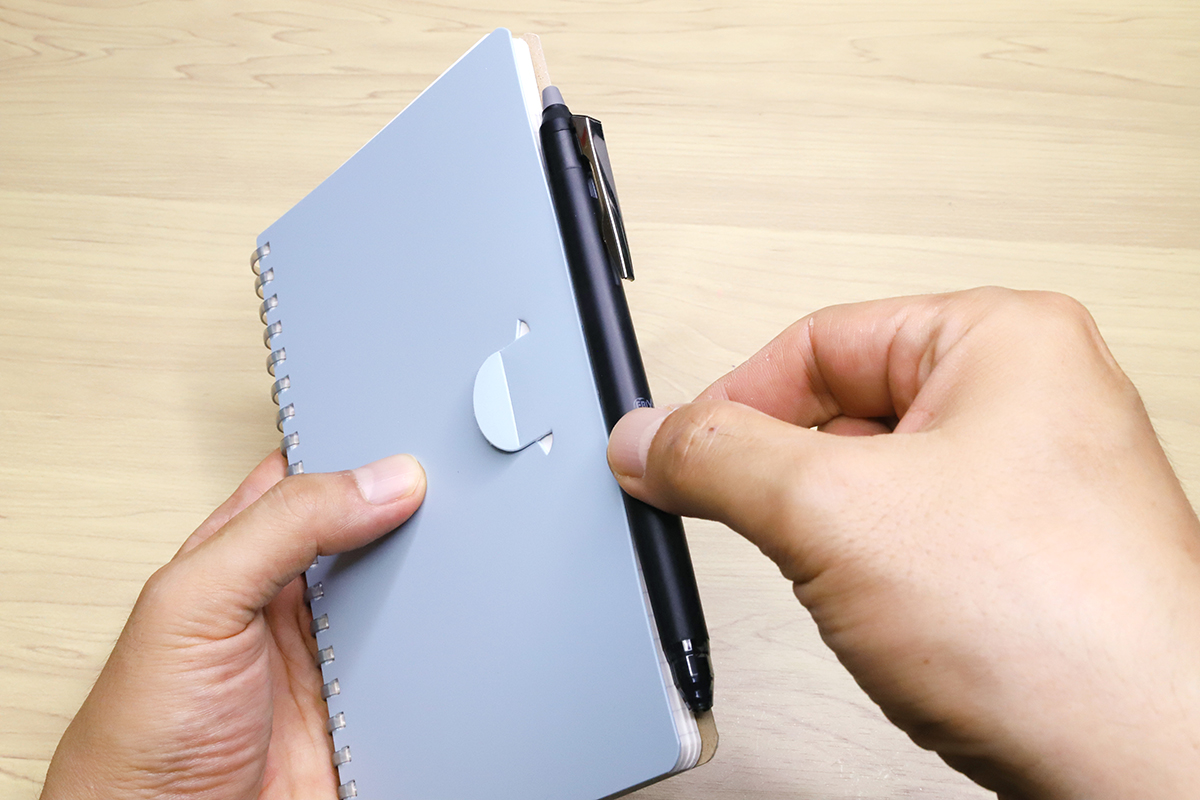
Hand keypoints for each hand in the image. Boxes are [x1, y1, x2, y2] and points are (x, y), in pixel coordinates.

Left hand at [41, 451, 425, 799]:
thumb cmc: (143, 738)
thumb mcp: (196, 602)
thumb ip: (280, 530)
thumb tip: (379, 480)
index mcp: (240, 555)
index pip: (308, 478)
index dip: (356, 451)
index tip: (411, 437)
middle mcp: (292, 600)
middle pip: (369, 531)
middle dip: (412, 510)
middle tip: (456, 489)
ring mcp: (334, 655)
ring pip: (406, 595)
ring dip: (434, 582)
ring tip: (470, 552)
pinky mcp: (371, 708)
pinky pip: (425, 663)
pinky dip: (449, 648)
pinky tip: (460, 631)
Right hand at [608, 288, 1199, 798]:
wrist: (1145, 767)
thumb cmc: (1057, 631)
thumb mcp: (833, 513)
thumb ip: (718, 459)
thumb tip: (649, 438)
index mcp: (1005, 338)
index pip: (818, 340)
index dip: (733, 399)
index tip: (676, 452)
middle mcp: (1031, 398)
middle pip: (842, 408)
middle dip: (787, 477)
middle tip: (751, 521)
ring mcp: (1033, 480)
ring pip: (871, 482)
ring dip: (829, 533)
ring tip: (849, 582)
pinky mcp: (1025, 555)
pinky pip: (909, 538)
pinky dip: (871, 574)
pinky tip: (888, 617)